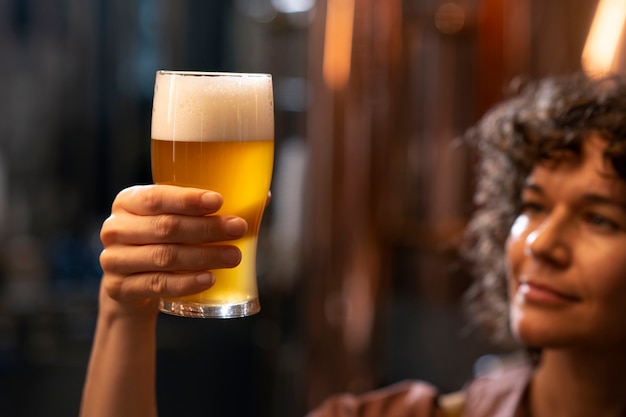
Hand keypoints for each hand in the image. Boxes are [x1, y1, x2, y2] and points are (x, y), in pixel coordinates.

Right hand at [98, 184, 247, 317]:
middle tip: (238, 229)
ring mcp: (113, 260)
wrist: (131, 285)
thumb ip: (209, 208)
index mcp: (128, 201)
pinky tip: (209, 278)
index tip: (219, 201)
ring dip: (204, 256)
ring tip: (234, 256)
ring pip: (165, 257)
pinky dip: (186, 282)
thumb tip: (262, 196)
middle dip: (207, 229)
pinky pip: (157, 285)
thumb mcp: (175, 220)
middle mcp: (115, 228)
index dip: (188, 199)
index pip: (157, 197)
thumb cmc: (163, 242)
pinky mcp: (118, 288)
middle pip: (166, 228)